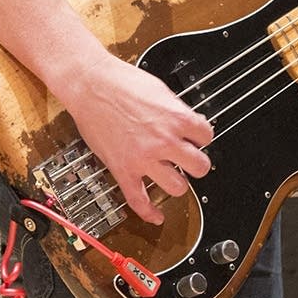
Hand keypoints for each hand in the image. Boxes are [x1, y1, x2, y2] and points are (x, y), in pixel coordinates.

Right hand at [54, 52, 213, 223]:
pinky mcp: (123, 170)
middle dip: (197, 163)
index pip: (207, 136)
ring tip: (174, 177)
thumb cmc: (120, 82)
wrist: (90, 84)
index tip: (196, 138)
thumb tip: (188, 123)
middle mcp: (164, 141)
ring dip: (178, 183)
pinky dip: (149, 213)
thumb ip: (176, 111)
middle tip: (190, 160)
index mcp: (176, 118)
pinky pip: (138, 200)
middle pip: (199, 166)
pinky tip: (156, 216)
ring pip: (177, 186)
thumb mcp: (160, 90)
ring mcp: (144, 158)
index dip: (201, 137)